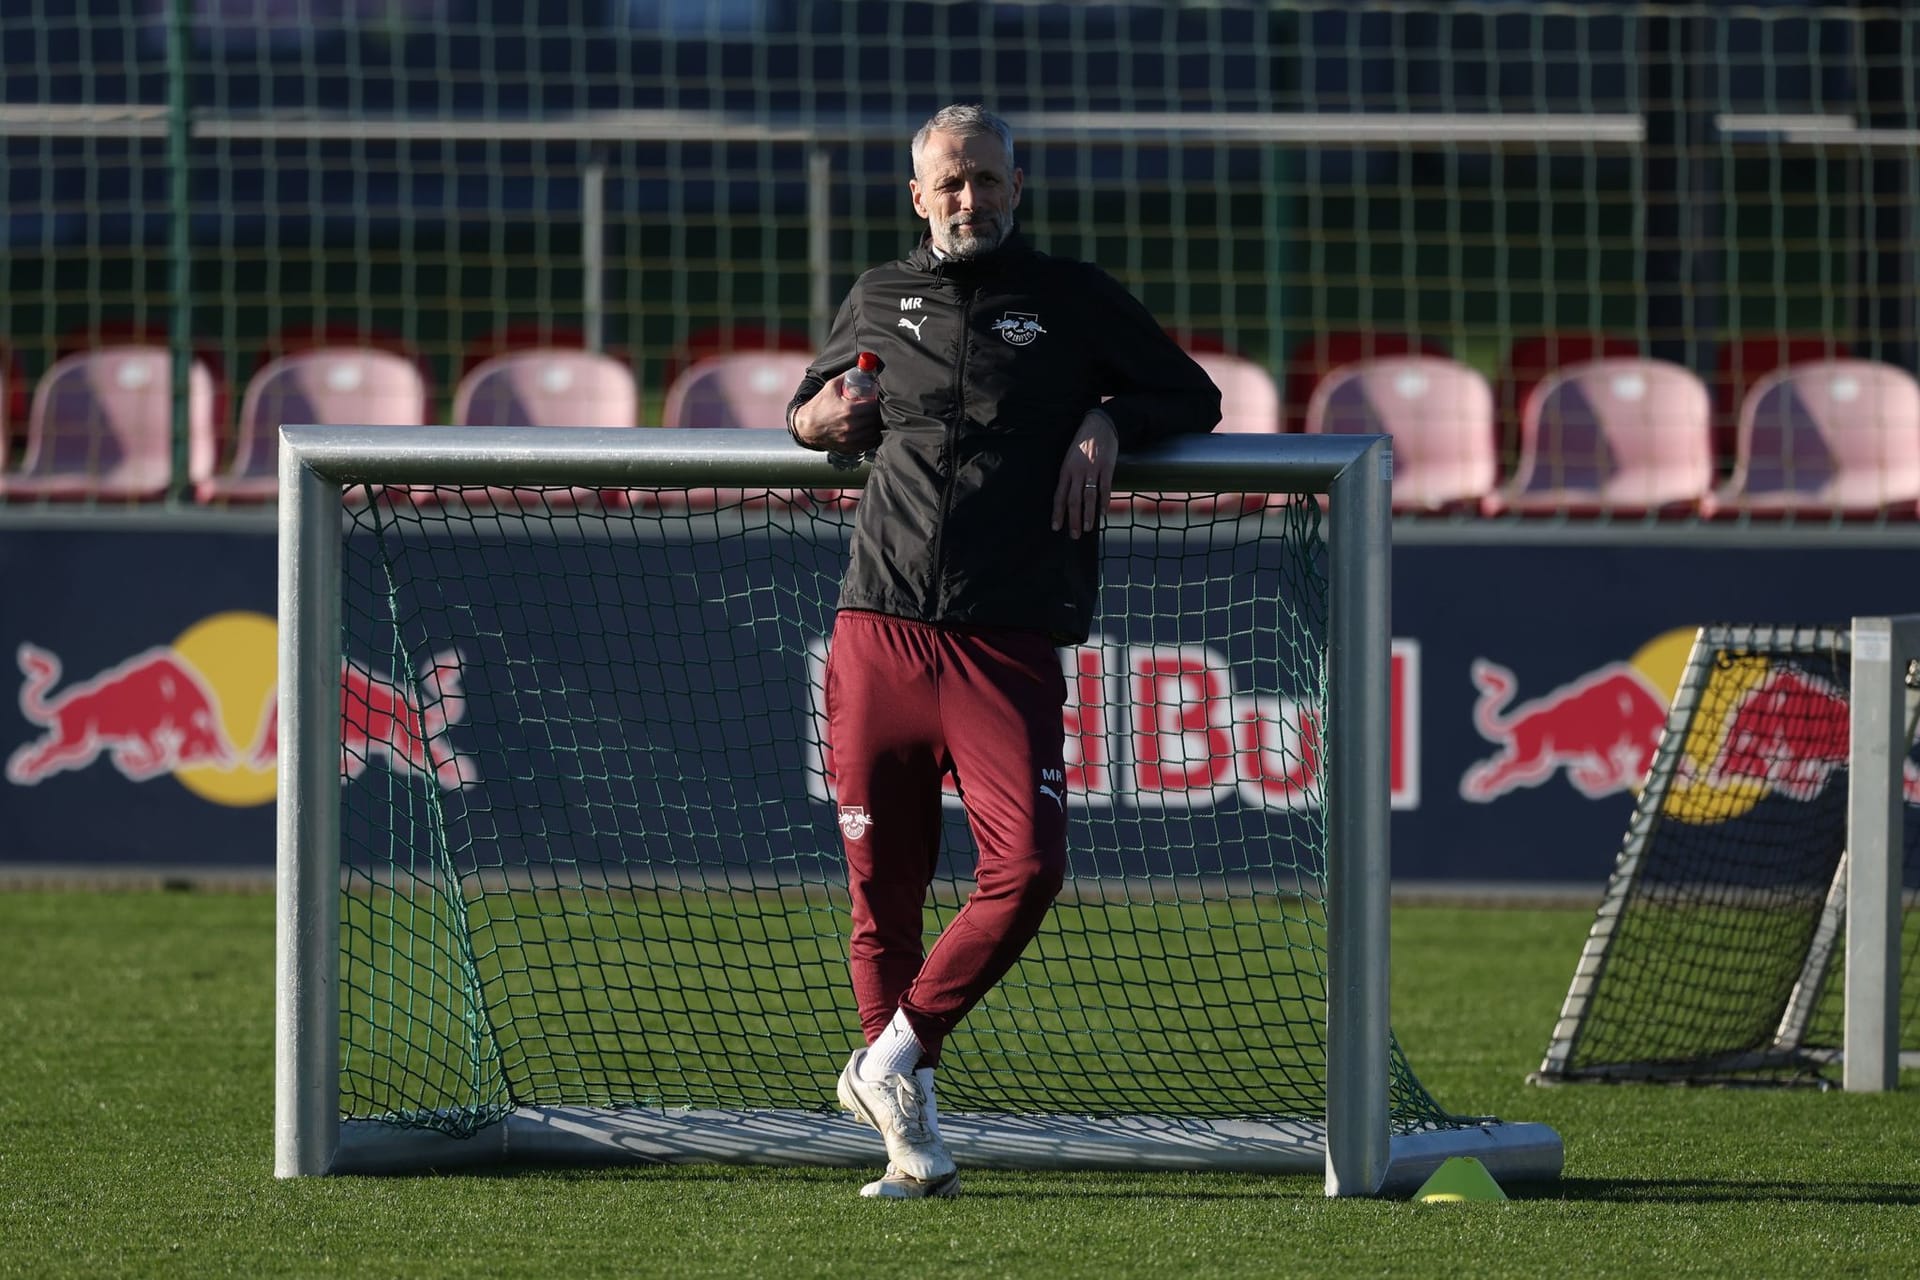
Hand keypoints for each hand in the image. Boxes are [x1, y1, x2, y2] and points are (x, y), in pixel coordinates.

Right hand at [792, 374, 882, 452]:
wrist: (807, 427)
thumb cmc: (819, 405)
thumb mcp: (831, 386)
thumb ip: (847, 376)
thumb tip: (862, 366)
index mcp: (849, 409)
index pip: (874, 406)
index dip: (878, 402)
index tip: (877, 398)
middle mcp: (852, 425)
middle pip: (876, 419)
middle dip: (878, 413)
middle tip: (877, 408)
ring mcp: (852, 438)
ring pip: (874, 431)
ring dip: (876, 424)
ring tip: (873, 418)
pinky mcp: (851, 447)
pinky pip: (869, 443)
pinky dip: (872, 436)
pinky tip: (869, 429)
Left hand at [1051, 410, 1117, 538]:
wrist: (1099, 425)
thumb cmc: (1083, 443)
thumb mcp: (1070, 458)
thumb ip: (1070, 477)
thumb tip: (1068, 498)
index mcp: (1066, 470)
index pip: (1059, 495)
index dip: (1057, 512)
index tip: (1056, 527)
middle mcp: (1077, 471)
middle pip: (1073, 500)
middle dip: (1072, 519)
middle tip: (1073, 535)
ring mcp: (1092, 469)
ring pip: (1088, 496)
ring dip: (1088, 515)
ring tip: (1087, 528)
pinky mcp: (1106, 466)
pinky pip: (1104, 487)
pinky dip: (1104, 501)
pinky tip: (1103, 513)